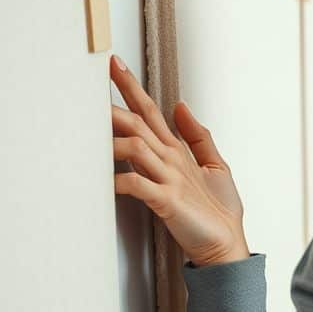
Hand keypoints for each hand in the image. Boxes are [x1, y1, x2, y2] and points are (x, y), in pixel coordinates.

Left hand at [108, 53, 250, 265]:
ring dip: (111, 141)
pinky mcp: (167, 201)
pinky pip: (137, 185)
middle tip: (87, 87)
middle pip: (138, 123)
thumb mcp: (216, 167)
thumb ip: (198, 136)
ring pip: (135, 148)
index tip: (113, 65)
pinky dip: (118, 180)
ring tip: (88, 138)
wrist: (225, 245)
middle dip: (112, 104)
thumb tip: (182, 107)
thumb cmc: (218, 211)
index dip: (131, 87)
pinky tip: (104, 181)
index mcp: (179, 151)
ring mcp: (171, 179)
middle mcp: (172, 160)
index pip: (151, 111)